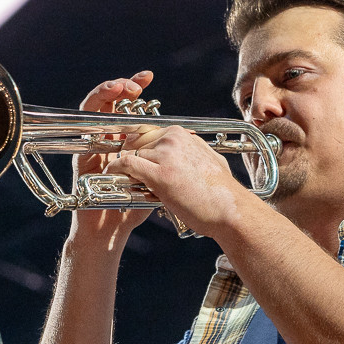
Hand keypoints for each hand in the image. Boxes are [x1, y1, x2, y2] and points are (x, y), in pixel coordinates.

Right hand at [68, 71, 154, 244]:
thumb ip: (166, 160)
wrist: (109, 230)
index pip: (132, 111)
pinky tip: (109, 93)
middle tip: (142, 80)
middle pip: (114, 103)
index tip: (151, 80)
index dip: (140, 95)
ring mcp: (94, 143)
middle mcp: (109, 139)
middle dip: (127, 86)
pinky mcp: (80, 148)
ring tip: (124, 84)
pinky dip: (95, 102)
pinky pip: (84, 119)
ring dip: (110, 89)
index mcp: (128, 143)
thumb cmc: (132, 209)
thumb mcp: (157, 180)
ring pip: (97, 105)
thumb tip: (190, 139)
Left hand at [107, 125, 248, 237]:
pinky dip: (117, 169)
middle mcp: (173, 139)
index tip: (133, 159)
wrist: (229, 210)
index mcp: (182, 134)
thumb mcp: (209, 160)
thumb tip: (188, 151)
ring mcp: (166, 155)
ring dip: (125, 168)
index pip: (148, 133)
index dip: (138, 147)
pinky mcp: (159, 174)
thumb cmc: (221, 192)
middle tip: (127, 172)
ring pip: (131, 154)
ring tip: (125, 181)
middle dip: (130, 156)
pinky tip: (114, 175)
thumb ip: (192, 152)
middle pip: (136, 142)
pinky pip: (127, 164)